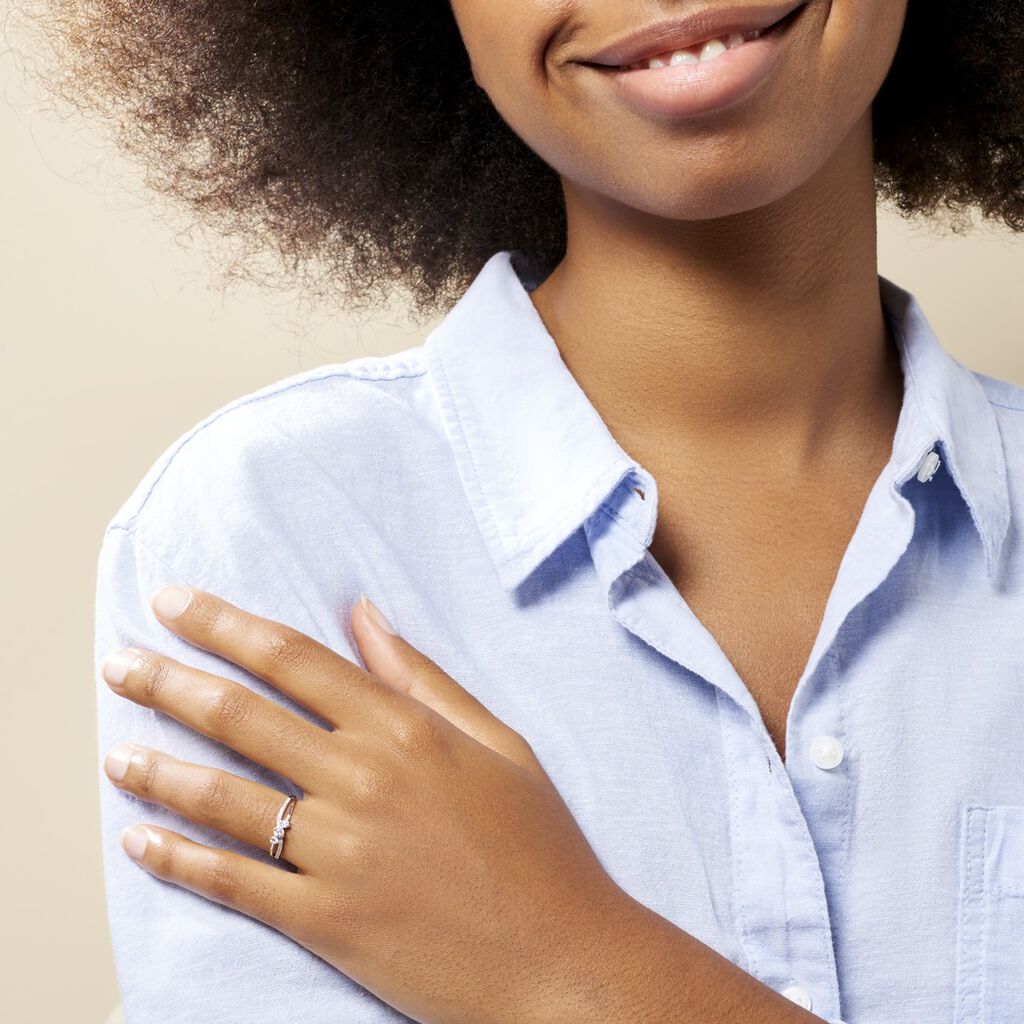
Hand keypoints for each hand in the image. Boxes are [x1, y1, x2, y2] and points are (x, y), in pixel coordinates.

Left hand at [100, 585, 631, 1023]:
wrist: (563, 961)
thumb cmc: (538, 846)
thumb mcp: (498, 742)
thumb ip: (424, 678)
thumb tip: (364, 615)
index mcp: (405, 729)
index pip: (292, 658)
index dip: (224, 624)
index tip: (175, 604)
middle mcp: (362, 779)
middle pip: (242, 716)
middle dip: (169, 681)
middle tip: (118, 664)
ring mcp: (339, 852)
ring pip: (225, 797)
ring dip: (159, 768)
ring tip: (113, 750)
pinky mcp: (326, 920)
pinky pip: (235, 883)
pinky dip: (180, 860)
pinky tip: (140, 840)